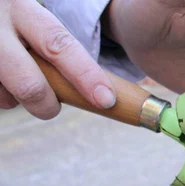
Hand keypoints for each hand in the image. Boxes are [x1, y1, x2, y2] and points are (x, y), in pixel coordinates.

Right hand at [0, 0, 115, 118]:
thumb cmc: (6, 22)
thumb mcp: (27, 19)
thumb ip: (53, 47)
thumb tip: (97, 92)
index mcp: (20, 8)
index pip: (59, 45)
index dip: (85, 75)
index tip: (106, 99)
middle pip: (30, 86)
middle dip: (47, 106)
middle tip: (51, 108)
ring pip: (7, 98)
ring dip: (15, 98)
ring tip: (11, 76)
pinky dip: (2, 95)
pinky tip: (0, 78)